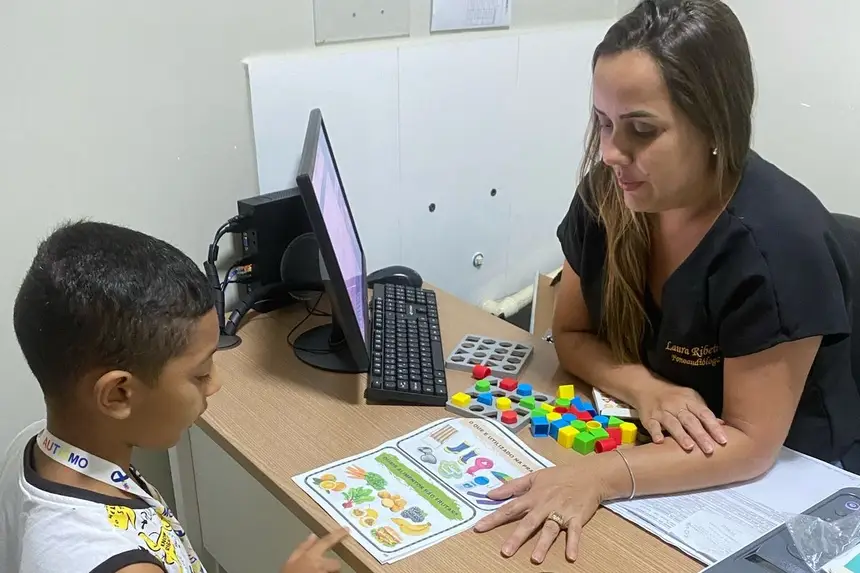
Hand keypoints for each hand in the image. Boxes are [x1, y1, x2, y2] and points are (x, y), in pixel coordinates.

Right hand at [280, 528, 348, 572]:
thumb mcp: (290, 562)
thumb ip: (302, 548)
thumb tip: (312, 536)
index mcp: (311, 556)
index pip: (327, 541)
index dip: (338, 534)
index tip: (347, 529)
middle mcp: (321, 565)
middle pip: (336, 564)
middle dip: (333, 567)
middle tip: (323, 570)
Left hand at [472, 465, 602, 563]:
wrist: (589, 475)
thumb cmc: (559, 476)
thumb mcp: (534, 477)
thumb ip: (511, 486)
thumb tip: (490, 494)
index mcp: (533, 496)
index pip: (509, 508)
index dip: (494, 518)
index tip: (479, 528)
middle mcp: (545, 505)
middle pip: (528, 522)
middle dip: (517, 537)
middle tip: (506, 551)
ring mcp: (561, 512)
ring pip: (550, 529)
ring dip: (543, 544)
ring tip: (536, 559)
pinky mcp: (577, 517)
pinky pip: (575, 532)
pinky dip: (573, 543)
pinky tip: (571, 556)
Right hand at [634, 378, 726, 453]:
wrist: (647, 387)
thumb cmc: (674, 396)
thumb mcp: (691, 398)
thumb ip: (704, 413)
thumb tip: (722, 425)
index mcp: (689, 401)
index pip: (704, 414)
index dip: (714, 427)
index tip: (723, 440)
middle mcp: (676, 405)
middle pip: (689, 420)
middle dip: (700, 435)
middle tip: (709, 449)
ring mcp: (661, 411)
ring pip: (672, 423)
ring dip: (680, 435)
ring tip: (689, 447)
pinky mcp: (648, 418)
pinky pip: (652, 425)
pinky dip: (655, 432)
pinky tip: (659, 441)